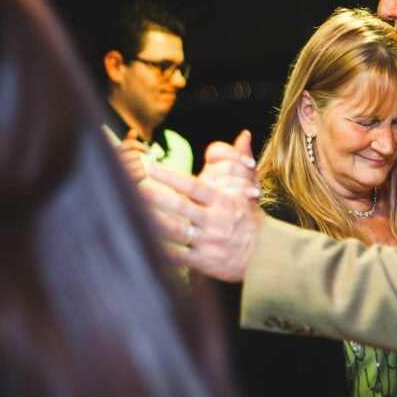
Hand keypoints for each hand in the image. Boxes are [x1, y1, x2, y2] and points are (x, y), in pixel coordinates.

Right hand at [116, 129, 149, 181]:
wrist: (114, 185)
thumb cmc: (118, 166)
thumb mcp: (121, 153)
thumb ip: (127, 142)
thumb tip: (133, 131)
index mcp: (113, 152)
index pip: (130, 144)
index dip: (141, 146)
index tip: (147, 151)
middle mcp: (115, 161)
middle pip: (136, 154)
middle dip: (141, 157)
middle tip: (142, 161)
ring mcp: (121, 171)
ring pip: (139, 164)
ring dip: (142, 166)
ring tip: (138, 169)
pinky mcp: (127, 181)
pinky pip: (142, 173)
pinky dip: (143, 174)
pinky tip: (140, 175)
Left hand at [144, 130, 261, 281]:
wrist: (265, 255)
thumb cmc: (251, 219)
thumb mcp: (249, 190)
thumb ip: (243, 162)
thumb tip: (244, 134)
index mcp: (223, 202)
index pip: (193, 185)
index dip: (169, 176)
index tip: (149, 166)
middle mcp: (214, 221)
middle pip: (180, 207)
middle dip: (154, 197)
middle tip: (131, 188)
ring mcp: (209, 242)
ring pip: (176, 231)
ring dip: (153, 222)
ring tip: (131, 213)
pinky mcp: (205, 261)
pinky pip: (179, 256)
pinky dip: (161, 251)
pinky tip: (144, 243)